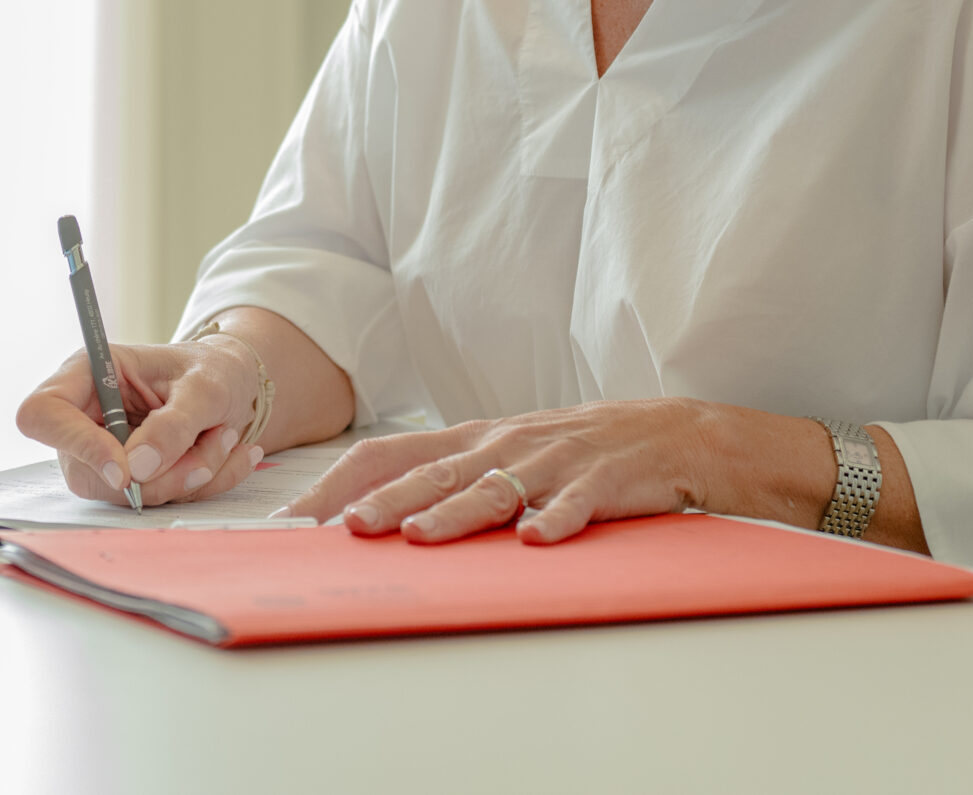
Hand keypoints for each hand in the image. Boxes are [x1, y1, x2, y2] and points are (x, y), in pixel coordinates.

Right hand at [14, 338, 263, 508]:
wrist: (234, 384)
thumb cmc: (212, 370)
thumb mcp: (205, 385)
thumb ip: (173, 423)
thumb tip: (137, 468)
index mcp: (88, 375)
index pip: (42, 414)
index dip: (74, 444)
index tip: (123, 468)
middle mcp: (86, 418)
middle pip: (85, 472)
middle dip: (156, 474)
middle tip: (210, 446)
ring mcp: (104, 455)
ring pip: (124, 495)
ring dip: (185, 477)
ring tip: (223, 436)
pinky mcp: (131, 480)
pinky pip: (155, 502)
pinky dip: (197, 485)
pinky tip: (225, 453)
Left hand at [279, 399, 719, 544]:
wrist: (672, 434)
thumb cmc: (575, 451)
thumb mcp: (506, 455)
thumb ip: (449, 478)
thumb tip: (379, 514)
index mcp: (473, 439)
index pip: (391, 452)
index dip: (343, 482)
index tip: (300, 516)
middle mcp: (503, 445)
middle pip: (433, 472)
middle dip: (387, 502)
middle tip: (345, 528)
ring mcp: (552, 462)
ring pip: (493, 489)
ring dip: (455, 514)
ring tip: (419, 537)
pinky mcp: (601, 482)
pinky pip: (574, 505)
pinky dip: (554, 522)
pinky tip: (535, 539)